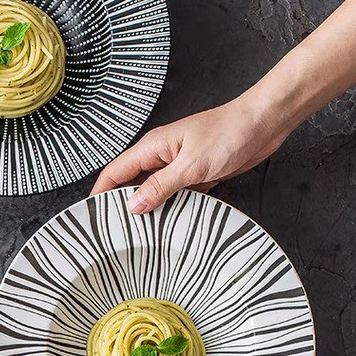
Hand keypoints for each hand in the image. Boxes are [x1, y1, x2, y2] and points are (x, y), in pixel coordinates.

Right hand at [90, 95, 286, 211]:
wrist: (264, 123)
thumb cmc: (229, 133)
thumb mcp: (191, 165)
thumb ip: (160, 186)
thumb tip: (133, 205)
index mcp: (152, 147)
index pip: (115, 172)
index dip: (101, 192)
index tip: (91, 213)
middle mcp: (161, 155)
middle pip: (131, 183)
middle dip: (121, 203)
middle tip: (115, 229)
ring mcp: (177, 165)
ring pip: (153, 190)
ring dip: (148, 208)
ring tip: (140, 231)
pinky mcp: (194, 174)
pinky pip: (174, 194)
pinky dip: (170, 207)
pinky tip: (171, 222)